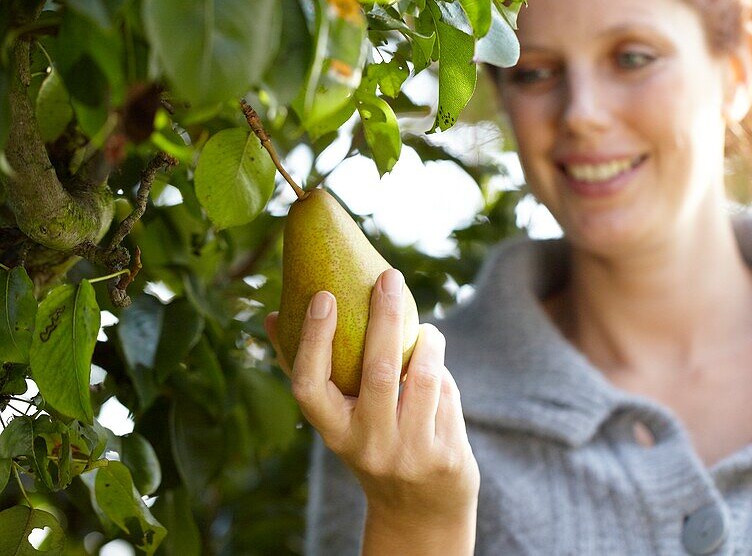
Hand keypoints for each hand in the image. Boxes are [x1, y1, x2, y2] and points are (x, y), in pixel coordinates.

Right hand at [264, 268, 479, 528]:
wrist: (418, 507)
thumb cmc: (372, 442)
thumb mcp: (339, 419)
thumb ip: (313, 372)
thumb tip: (271, 316)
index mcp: (332, 432)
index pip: (309, 386)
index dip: (313, 340)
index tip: (323, 296)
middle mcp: (367, 445)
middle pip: (378, 372)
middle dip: (385, 317)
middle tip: (389, 278)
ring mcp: (408, 452)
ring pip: (423, 378)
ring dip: (428, 342)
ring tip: (425, 327)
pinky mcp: (445, 454)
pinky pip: (446, 395)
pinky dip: (441, 370)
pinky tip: (435, 359)